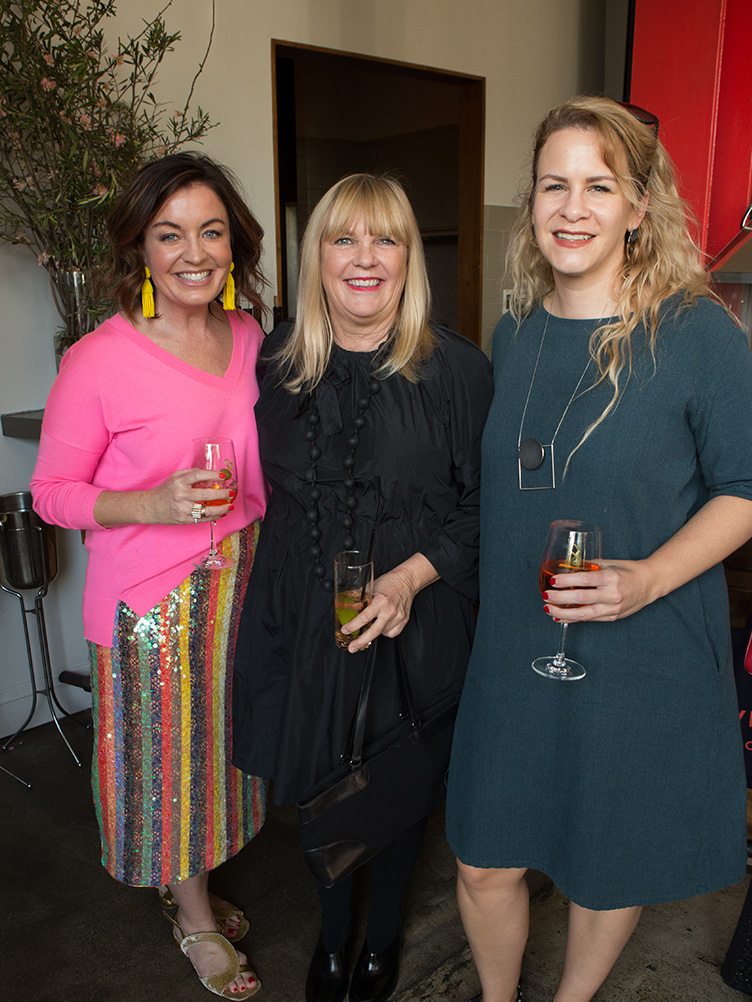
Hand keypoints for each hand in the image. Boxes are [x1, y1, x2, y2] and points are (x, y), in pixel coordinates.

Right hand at [147, 468, 230, 523]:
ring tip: (230, 506)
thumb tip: (209, 473)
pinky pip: (202, 519)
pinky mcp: (184, 519)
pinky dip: (213, 517)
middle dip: (221, 494)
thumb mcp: (174, 477)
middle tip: (231, 492)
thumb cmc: (164, 490)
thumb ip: (190, 473)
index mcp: (179, 482)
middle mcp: (181, 495)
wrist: (150, 507)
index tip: (224, 476)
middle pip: (205, 495)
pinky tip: (221, 513)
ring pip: (206, 510)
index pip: (198, 475)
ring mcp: (182, 509)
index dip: (213, 475)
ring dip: (221, 509)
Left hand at [341, 564, 418, 653]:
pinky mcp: (404, 621)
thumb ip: (360, 598)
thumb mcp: (371, 587)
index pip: (364, 617)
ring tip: (372, 624)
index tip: (345, 630)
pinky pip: (391, 633)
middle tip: (352, 648)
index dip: (353, 626)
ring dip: (373, 632)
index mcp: (380, 601)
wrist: (406, 581)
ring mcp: (398, 617)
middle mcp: (390, 611)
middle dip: (361, 642)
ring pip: (382, 633)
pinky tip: (382, 623)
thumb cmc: (389, 582)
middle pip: (374, 632)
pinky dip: (385, 631)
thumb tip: (346, 607)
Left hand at [542, 558, 656, 622]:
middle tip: (545, 595)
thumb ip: (589, 567)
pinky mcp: (612, 617)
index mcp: (611, 578)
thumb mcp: (609, 563)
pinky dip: (573, 618)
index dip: (567, 581)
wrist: (650, 584)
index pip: (585, 580)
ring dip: (563, 613)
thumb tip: (566, 567)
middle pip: (582, 599)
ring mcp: (613, 608)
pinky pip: (589, 619)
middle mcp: (612, 595)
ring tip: (548, 608)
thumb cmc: (629, 571)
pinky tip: (560, 616)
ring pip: (584, 614)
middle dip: (560, 598)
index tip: (553, 580)